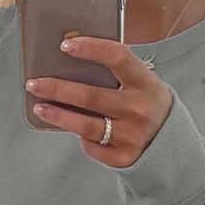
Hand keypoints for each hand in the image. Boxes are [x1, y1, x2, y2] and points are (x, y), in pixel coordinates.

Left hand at [24, 35, 172, 168]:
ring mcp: (131, 136)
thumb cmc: (146, 106)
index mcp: (145, 84)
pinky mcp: (122, 158)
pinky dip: (81, 138)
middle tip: (35, 84)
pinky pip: (91, 147)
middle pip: (90, 96)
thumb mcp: (142, 85)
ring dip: (57, 116)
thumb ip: (117, 74)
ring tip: (40, 107)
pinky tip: (74, 130)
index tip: (65, 46)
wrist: (169, 146)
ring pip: (84, 126)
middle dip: (57, 89)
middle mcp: (139, 110)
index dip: (91, 49)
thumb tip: (71, 61)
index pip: (118, 58)